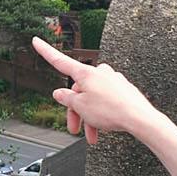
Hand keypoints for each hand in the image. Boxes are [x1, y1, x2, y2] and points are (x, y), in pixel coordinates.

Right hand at [33, 36, 156, 148]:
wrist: (140, 118)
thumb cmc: (112, 110)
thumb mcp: (81, 106)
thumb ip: (67, 98)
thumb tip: (60, 93)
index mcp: (86, 73)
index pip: (60, 61)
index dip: (46, 51)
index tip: (36, 41)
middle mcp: (100, 73)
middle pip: (79, 90)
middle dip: (76, 110)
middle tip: (74, 127)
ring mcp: (113, 80)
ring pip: (93, 98)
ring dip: (89, 117)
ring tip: (91, 134)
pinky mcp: (123, 90)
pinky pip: (106, 100)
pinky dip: (102, 113)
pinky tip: (104, 126)